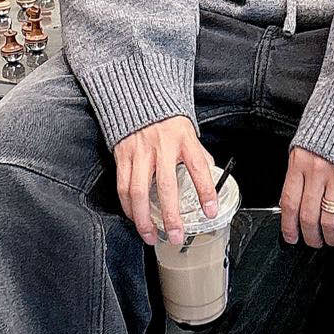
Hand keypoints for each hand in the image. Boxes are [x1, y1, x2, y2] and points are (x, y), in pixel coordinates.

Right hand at [113, 116, 218, 247]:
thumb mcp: (189, 133)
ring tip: (151, 236)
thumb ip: (198, 156)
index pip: (199, 167)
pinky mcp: (122, 155)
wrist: (138, 97)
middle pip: (165, 186)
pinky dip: (128, 207)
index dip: (205, 191)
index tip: (210, 212)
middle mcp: (161, 146)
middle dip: (170, 216)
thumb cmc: (167, 119)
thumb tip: (211, 181)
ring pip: (138, 192)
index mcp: (184, 139)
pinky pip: (123, 187)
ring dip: (144, 219)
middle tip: (175, 236)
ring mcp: (139, 152)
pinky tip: (135, 218)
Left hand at [280, 146, 333, 248]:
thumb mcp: (304, 147)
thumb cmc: (329, 127)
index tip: (291, 237)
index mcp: (299, 163)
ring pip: (330, 219)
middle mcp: (316, 172)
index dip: (288, 227)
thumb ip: (298, 173)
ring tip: (333, 239)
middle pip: (308, 216)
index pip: (289, 204)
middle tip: (314, 242)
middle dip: (311, 237)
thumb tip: (293, 202)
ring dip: (331, 236)